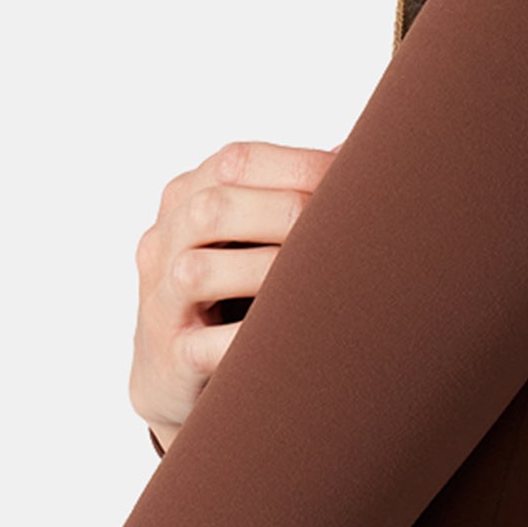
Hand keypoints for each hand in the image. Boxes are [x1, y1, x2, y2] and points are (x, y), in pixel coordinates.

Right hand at [131, 138, 340, 450]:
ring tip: (322, 282)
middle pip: (211, 209)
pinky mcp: (172, 356)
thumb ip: (295, 195)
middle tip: (343, 233)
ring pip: (197, 273)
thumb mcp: (253, 235)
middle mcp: (165, 241)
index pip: (234, 162)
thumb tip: (367, 154)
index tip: (357, 183)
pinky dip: (250, 340)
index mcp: (187, 198)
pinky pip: (206, 347)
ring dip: (266, 273)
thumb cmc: (233, 291)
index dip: (299, 168)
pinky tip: (296, 335)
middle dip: (283, 214)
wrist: (176, 372)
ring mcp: (160, 300)